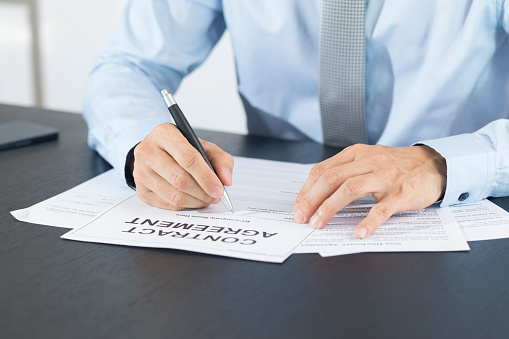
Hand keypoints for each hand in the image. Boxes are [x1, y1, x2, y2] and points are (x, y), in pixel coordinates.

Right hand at [132, 123, 232, 209]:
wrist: (158, 154)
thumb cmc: (183, 149)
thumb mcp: (204, 147)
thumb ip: (221, 160)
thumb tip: (226, 180)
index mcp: (164, 133)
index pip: (188, 157)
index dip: (206, 177)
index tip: (219, 189)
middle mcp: (147, 150)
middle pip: (180, 179)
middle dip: (203, 192)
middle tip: (215, 197)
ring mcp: (140, 171)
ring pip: (174, 195)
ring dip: (196, 201)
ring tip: (206, 199)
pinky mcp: (140, 189)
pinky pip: (167, 204)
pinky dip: (185, 206)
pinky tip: (193, 200)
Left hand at [293, 144, 445, 237]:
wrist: (433, 165)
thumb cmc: (395, 166)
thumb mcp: (367, 160)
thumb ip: (344, 171)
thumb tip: (315, 194)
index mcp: (356, 154)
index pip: (322, 170)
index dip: (306, 189)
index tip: (297, 207)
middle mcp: (368, 162)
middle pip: (332, 178)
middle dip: (311, 199)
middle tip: (301, 218)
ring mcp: (385, 177)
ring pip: (350, 189)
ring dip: (330, 207)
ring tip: (318, 223)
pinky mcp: (401, 193)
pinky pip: (382, 209)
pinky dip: (369, 221)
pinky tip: (359, 232)